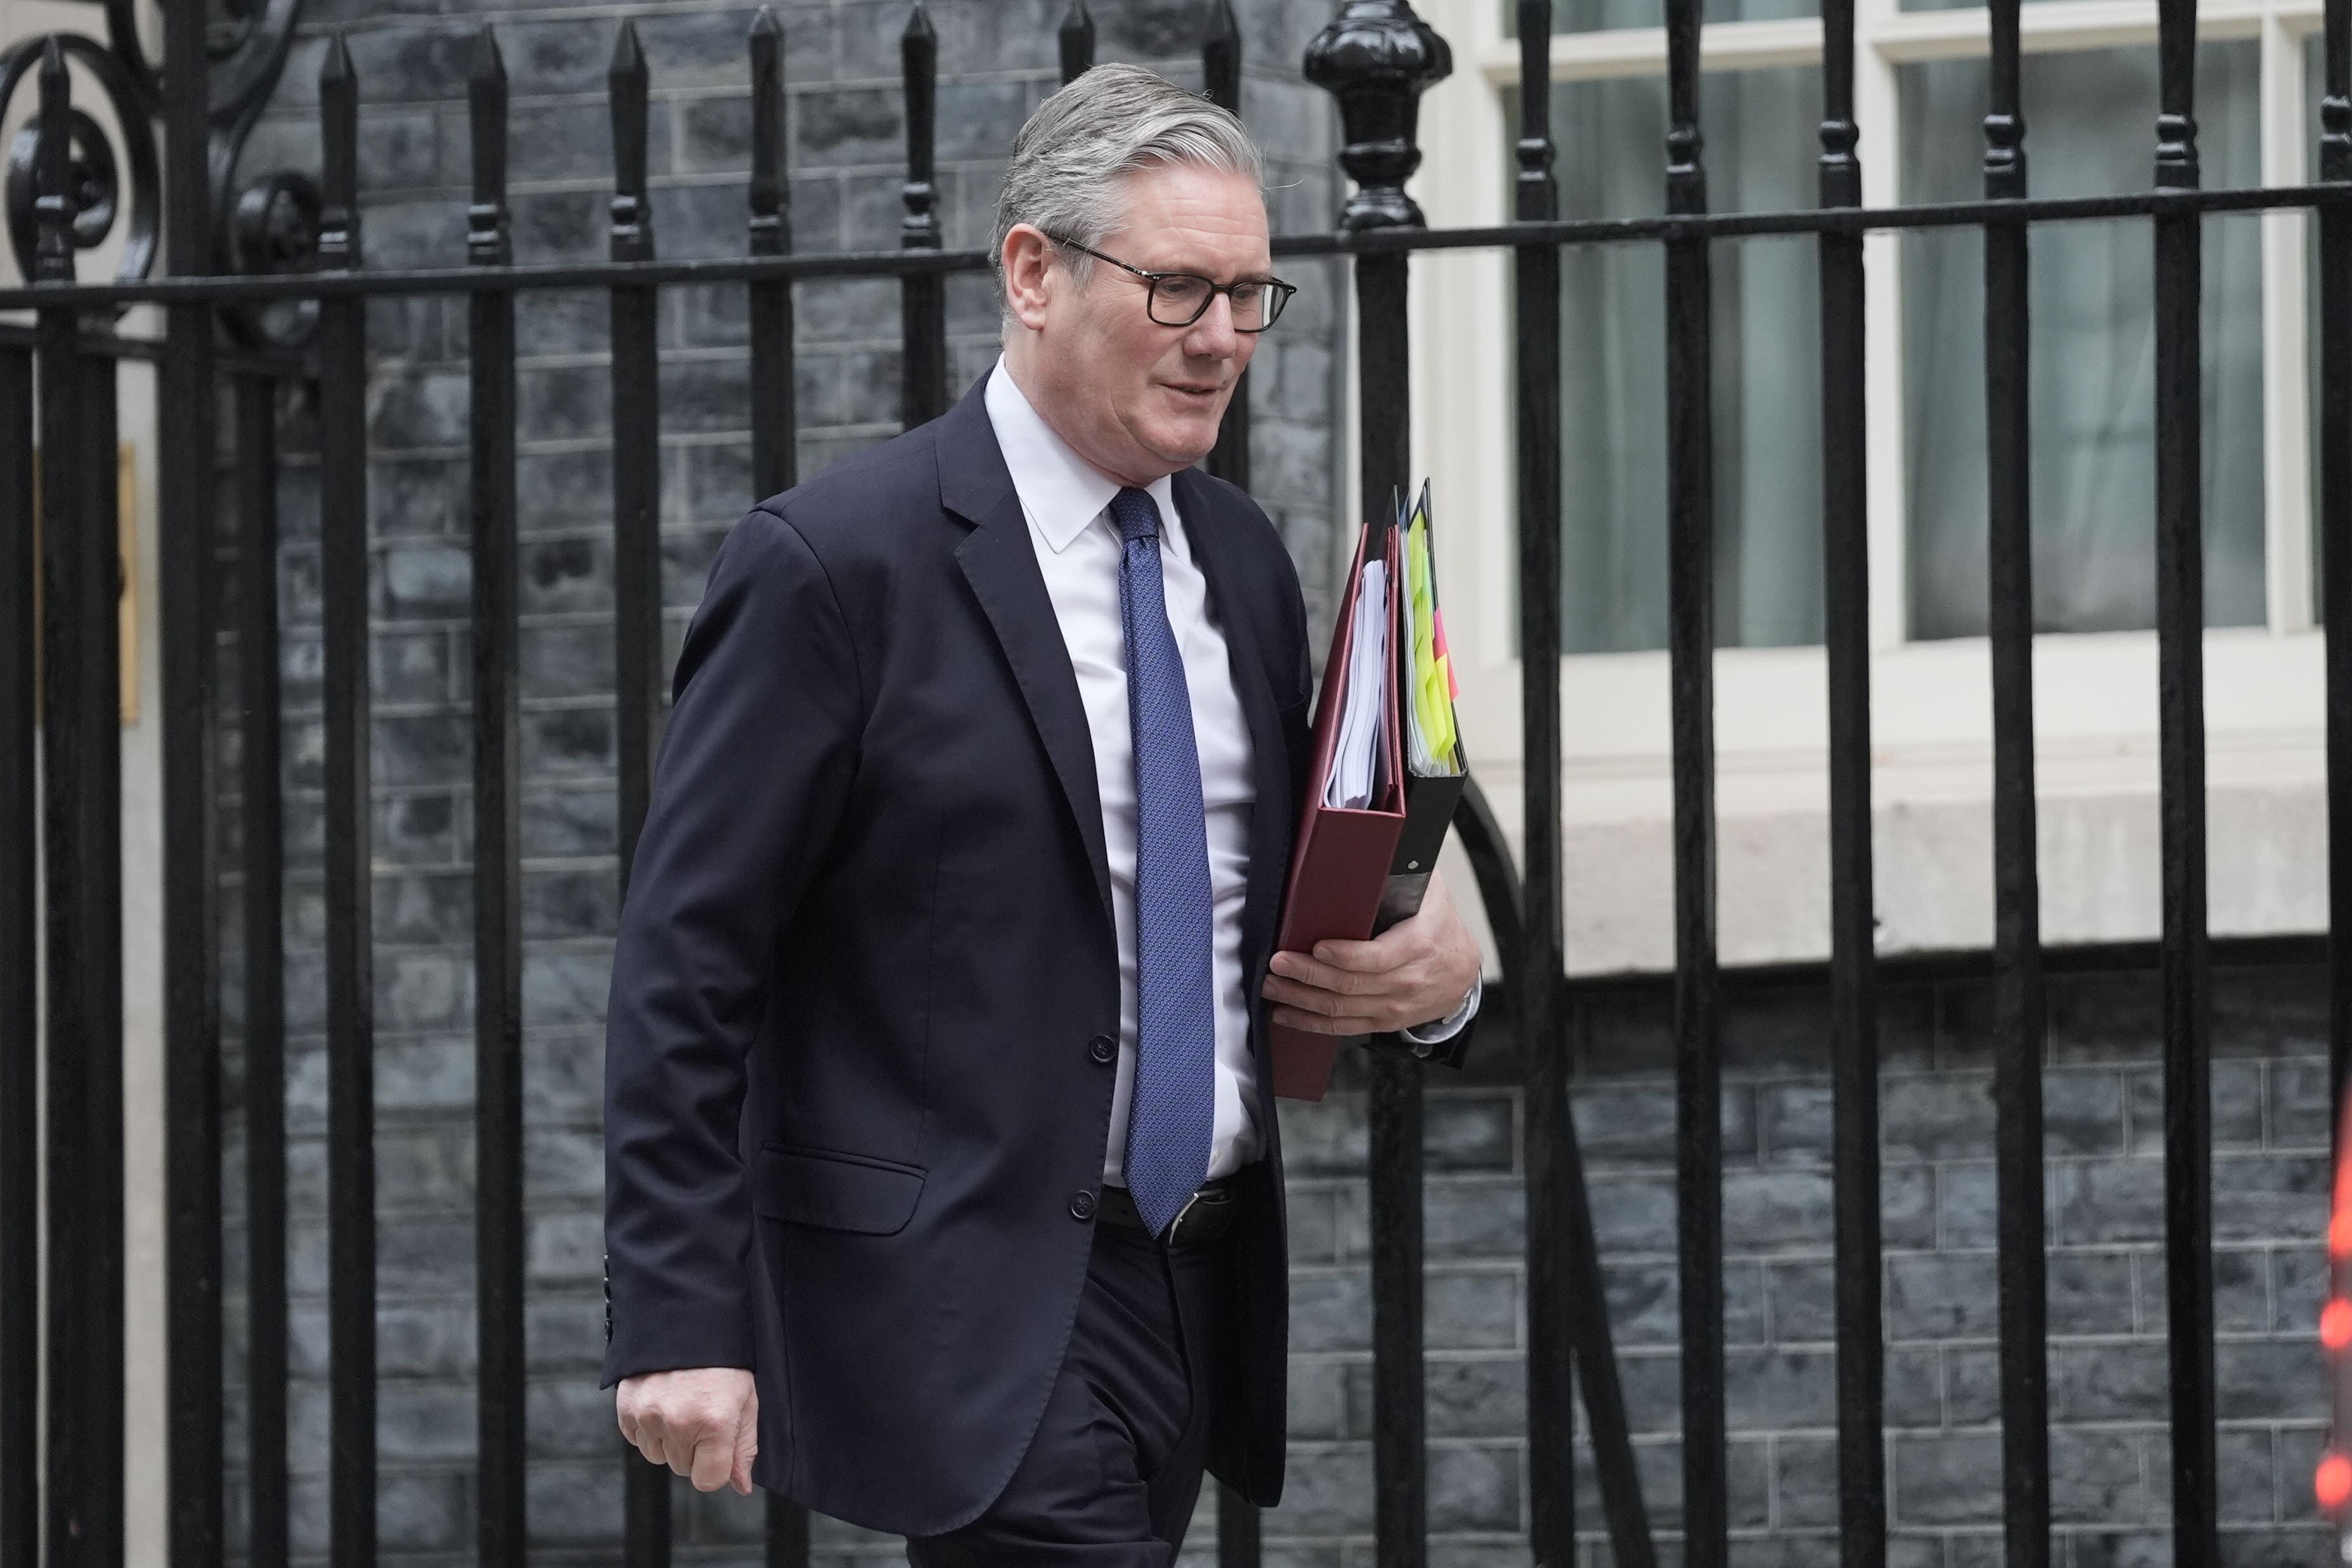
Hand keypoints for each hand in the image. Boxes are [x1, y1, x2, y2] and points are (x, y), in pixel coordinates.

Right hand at [616, 1366, 758, 1494]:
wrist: (688, 1321)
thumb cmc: (723, 1362)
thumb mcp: (746, 1400)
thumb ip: (744, 1447)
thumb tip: (742, 1486)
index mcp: (715, 1422)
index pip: (708, 1480)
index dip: (716, 1466)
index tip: (718, 1444)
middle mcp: (679, 1422)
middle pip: (682, 1468)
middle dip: (693, 1449)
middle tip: (700, 1413)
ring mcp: (649, 1415)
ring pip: (657, 1456)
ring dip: (669, 1440)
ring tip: (681, 1405)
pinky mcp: (627, 1408)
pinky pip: (636, 1439)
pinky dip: (648, 1428)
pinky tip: (662, 1402)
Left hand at [1261, 873, 1480, 1035]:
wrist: (1463, 971)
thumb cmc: (1440, 924)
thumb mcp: (1431, 892)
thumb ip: (1402, 872)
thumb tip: (1368, 845)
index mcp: (1419, 945)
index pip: (1376, 957)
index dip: (1343, 955)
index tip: (1316, 946)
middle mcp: (1407, 981)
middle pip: (1350, 985)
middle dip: (1308, 975)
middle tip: (1277, 963)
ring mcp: (1396, 1006)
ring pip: (1342, 1009)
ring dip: (1301, 999)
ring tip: (1272, 986)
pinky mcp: (1385, 1021)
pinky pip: (1345, 1027)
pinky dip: (1313, 1022)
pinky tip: (1287, 1013)